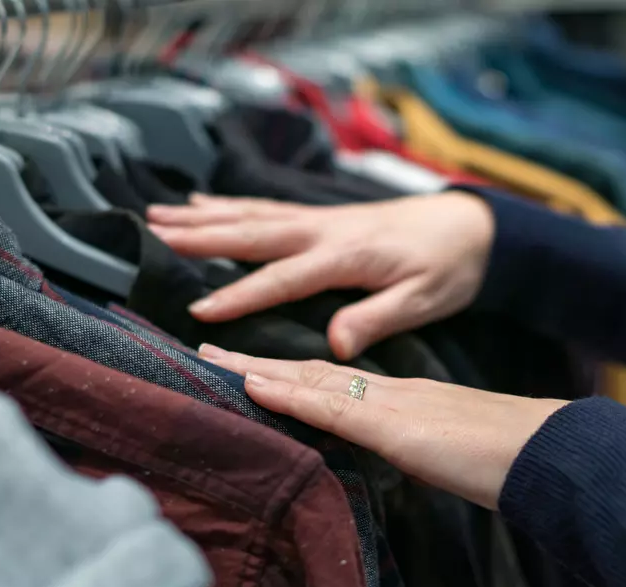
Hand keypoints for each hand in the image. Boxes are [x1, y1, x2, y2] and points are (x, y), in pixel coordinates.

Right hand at [148, 191, 494, 360]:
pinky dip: (231, 204)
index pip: (282, 279)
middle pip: (252, 232)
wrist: (473, 225)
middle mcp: (323, 230)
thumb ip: (377, 317)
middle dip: (200, 237)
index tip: (198, 311)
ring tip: (158, 215)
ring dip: (204, 215)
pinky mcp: (321, 216)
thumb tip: (334, 345)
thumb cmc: (449, 267)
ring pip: (252, 214)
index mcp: (345, 256)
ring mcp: (319, 218)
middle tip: (152, 236)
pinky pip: (267, 207)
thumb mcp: (425, 299)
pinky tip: (204, 202)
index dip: (239, 295)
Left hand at [198, 344, 567, 510]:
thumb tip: (392, 446)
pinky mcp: (394, 426)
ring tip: (213, 359)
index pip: (330, 382)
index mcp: (398, 398)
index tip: (247, 368)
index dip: (286, 373)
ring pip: (311, 379)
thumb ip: (412, 440)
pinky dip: (290, 393)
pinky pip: (332, 406)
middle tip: (208, 350)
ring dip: (258, 369)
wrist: (546, 449)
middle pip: (310, 371)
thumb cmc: (504, 454)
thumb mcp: (445, 447)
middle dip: (257, 362)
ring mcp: (389, 404)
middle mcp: (387, 392)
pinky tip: (255, 384)